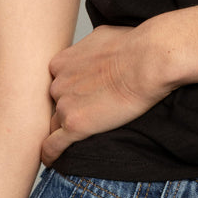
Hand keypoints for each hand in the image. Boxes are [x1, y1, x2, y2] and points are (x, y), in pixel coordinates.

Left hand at [41, 22, 170, 166]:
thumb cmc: (134, 46)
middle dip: (66, 110)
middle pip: (54, 104)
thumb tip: (95, 48)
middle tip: (82, 116)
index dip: (68, 92)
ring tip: (70, 141)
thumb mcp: (102, 37)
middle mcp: (57, 83)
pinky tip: (51, 161)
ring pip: (55, 124)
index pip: (56, 84)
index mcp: (61, 62)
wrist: (147, 60)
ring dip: (63, 131)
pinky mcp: (75, 125)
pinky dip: (51, 154)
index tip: (78, 99)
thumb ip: (89, 48)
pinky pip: (53, 145)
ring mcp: (64, 104)